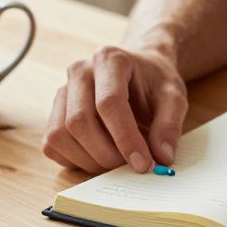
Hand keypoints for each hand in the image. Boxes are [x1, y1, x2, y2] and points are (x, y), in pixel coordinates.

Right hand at [42, 45, 186, 173]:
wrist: (139, 72)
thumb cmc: (155, 83)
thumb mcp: (174, 98)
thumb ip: (169, 125)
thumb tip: (162, 158)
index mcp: (110, 59)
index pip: (109, 103)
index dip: (125, 138)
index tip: (143, 164)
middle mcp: (79, 71)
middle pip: (79, 121)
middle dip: (106, 154)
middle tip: (131, 167)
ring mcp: (62, 91)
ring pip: (60, 135)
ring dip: (88, 160)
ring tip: (117, 162)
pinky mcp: (54, 112)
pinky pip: (52, 145)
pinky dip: (74, 160)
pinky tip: (99, 157)